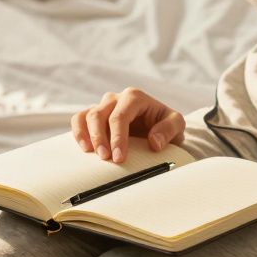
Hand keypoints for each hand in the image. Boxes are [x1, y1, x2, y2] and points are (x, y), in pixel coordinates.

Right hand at [71, 87, 185, 163]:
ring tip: (93, 155)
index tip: (119, 157)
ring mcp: (103, 106)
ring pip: (87, 115)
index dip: (117, 137)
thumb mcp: (177, 125)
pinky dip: (78, 132)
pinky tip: (84, 148)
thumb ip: (169, 129)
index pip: (120, 116)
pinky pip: (79, 119)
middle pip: (100, 114)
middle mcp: (116, 98)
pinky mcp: (94, 116)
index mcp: (135, 97)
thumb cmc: (166, 125)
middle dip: (101, 138)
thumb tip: (154, 142)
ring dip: (88, 136)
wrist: (159, 128)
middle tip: (106, 159)